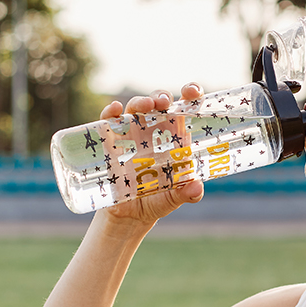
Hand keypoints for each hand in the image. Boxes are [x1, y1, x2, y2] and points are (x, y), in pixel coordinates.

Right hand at [98, 83, 205, 226]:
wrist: (129, 214)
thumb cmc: (157, 200)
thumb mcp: (174, 198)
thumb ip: (188, 193)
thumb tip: (196, 188)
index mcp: (174, 137)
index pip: (184, 108)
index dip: (190, 95)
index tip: (193, 91)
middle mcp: (153, 130)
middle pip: (158, 102)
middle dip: (161, 96)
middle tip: (164, 103)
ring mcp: (131, 133)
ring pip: (135, 108)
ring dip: (140, 101)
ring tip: (146, 105)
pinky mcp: (111, 142)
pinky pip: (109, 121)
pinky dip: (110, 112)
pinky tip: (114, 110)